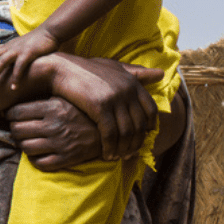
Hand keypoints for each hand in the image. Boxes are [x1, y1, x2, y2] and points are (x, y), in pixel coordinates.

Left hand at [0, 27, 59, 89]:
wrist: (49, 32)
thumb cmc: (31, 41)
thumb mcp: (14, 44)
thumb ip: (1, 48)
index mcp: (4, 47)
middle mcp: (8, 48)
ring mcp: (18, 50)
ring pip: (1, 62)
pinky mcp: (29, 53)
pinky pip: (20, 66)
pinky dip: (15, 77)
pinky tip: (13, 88)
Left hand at [6, 97, 101, 170]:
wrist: (107, 129)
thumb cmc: (81, 111)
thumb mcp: (64, 98)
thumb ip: (43, 98)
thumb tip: (17, 94)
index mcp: (53, 107)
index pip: (17, 112)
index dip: (9, 114)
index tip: (9, 114)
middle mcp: (54, 126)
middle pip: (17, 130)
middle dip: (13, 129)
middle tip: (16, 127)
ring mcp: (60, 144)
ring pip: (25, 147)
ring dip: (22, 144)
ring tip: (25, 139)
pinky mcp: (66, 158)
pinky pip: (40, 163)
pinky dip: (33, 159)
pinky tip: (36, 153)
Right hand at [44, 55, 159, 161]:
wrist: (61, 69)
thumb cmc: (87, 69)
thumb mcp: (114, 67)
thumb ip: (137, 72)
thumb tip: (162, 73)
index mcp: (132, 82)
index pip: (151, 110)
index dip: (149, 127)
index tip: (142, 138)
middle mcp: (127, 90)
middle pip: (140, 125)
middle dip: (136, 143)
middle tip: (130, 154)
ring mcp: (114, 98)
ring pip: (127, 132)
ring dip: (123, 149)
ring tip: (117, 156)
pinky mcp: (100, 107)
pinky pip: (110, 134)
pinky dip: (110, 147)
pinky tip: (106, 154)